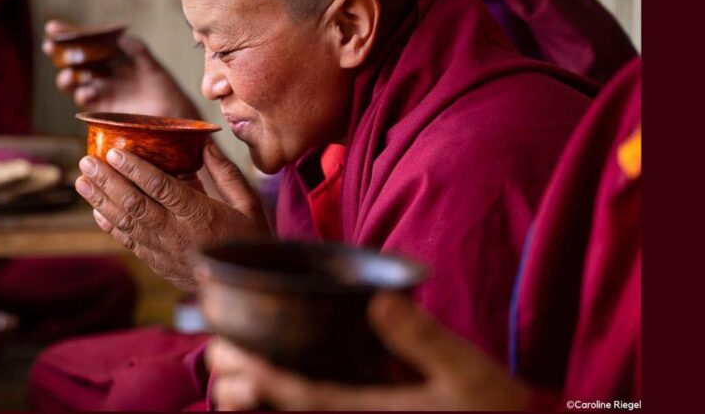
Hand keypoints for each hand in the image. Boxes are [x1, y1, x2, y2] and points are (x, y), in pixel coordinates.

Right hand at [42, 20, 199, 118]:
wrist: (174, 119)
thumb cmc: (168, 92)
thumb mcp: (154, 70)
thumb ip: (140, 54)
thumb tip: (123, 38)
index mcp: (116, 59)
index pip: (89, 44)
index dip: (70, 36)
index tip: (54, 28)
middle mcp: (106, 74)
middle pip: (76, 62)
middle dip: (61, 54)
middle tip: (51, 46)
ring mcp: (103, 92)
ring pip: (76, 82)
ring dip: (67, 77)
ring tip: (68, 75)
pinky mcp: (104, 110)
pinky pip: (87, 100)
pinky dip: (83, 94)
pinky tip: (86, 91)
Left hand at [75, 141, 270, 290]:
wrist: (245, 286)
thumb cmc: (249, 239)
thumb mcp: (248, 203)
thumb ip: (226, 173)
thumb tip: (204, 143)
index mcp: (202, 216)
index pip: (163, 189)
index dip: (136, 170)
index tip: (116, 152)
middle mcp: (178, 234)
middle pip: (135, 205)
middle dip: (108, 181)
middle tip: (88, 161)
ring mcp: (165, 251)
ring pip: (126, 224)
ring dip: (101, 201)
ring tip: (82, 181)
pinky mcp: (158, 262)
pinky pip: (129, 242)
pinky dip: (110, 225)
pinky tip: (96, 209)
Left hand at [208, 292, 531, 410]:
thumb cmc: (493, 411)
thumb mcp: (467, 373)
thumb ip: (424, 340)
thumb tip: (381, 301)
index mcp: (371, 412)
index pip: (301, 395)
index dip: (257, 375)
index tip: (225, 350)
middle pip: (285, 412)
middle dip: (243, 388)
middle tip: (211, 357)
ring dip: (258, 398)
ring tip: (227, 372)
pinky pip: (321, 409)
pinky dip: (289, 399)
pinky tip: (275, 384)